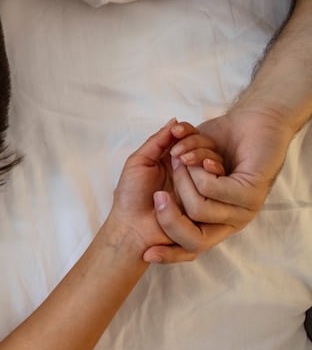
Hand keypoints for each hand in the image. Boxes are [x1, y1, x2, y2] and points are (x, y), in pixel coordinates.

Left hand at [106, 120, 221, 263]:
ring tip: (182, 163)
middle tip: (180, 154)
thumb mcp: (139, 162)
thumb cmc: (130, 196)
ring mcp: (202, 189)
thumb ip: (157, 142)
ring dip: (203, 160)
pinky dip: (212, 177)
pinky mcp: (211, 204)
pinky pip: (220, 188)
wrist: (132, 228)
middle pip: (207, 152)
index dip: (188, 134)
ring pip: (216, 167)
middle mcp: (191, 174)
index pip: (191, 141)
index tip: (179, 131)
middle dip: (197, 147)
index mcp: (174, 162)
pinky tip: (203, 171)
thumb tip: (175, 121)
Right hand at [143, 107, 294, 261]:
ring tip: (182, 158)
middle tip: (161, 186)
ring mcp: (245, 210)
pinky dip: (200, 170)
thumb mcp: (189, 164)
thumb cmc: (220, 143)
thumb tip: (155, 206)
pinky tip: (203, 157)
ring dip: (184, 179)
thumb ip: (177, 182)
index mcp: (216, 219)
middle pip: (192, 240)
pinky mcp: (251, 195)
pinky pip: (211, 190)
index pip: (190, 249)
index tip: (147, 254)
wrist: (255, 122)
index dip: (169, 256)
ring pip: (197, 209)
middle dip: (169, 214)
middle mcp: (232, 220)